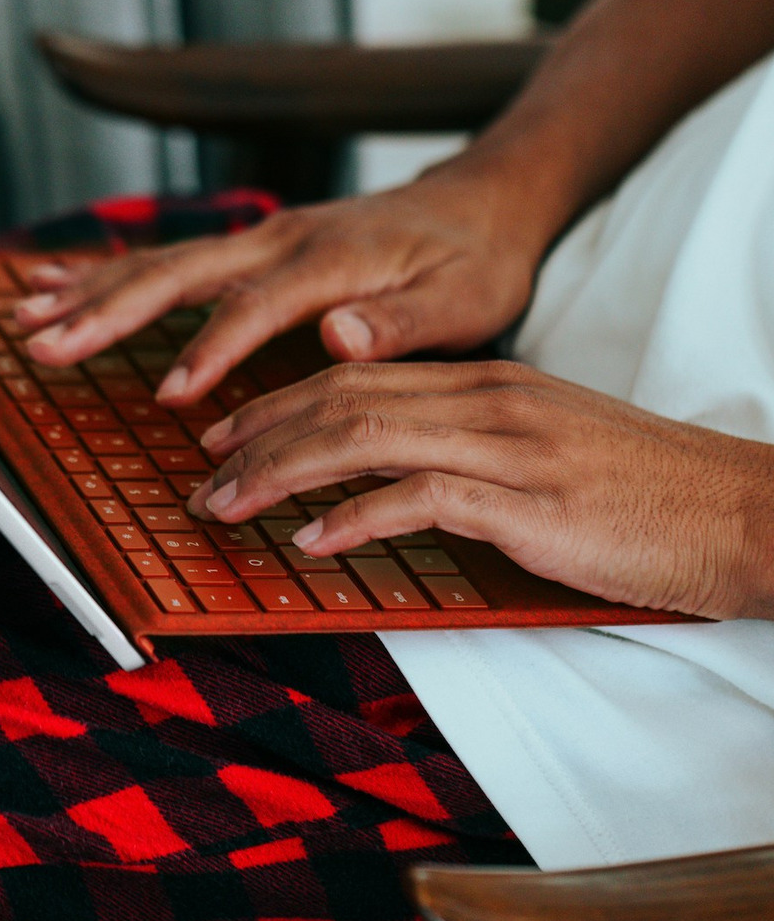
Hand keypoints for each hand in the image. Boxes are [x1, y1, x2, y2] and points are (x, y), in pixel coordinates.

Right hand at [14, 164, 545, 406]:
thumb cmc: (476, 261)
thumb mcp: (465, 300)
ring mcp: (263, 237)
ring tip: (28, 317)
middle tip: (44, 341)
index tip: (171, 397)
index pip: (256, 306)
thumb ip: (402, 322)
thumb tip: (338, 332)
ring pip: (162, 261)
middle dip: (106, 310)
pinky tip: (70, 287)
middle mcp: (283, 240)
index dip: (212, 350)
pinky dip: (116, 274)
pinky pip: (174, 258)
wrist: (482, 202)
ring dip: (91, 290)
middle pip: (179, 271)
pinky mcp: (256, 245)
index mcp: (331, 259)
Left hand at [186, 360, 773, 620]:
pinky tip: (310, 543)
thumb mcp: (545, 451)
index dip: (280, 405)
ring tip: (225, 505)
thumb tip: (398, 481)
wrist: (745, 510)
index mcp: (486, 385)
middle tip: (201, 472)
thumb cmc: (644, 493)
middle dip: (257, 435)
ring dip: (281, 472)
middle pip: (342, 398)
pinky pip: (420, 498)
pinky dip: (355, 518)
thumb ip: (470, 452)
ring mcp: (508, 446)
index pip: (357, 377)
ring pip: (363, 438)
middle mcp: (487, 400)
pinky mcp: (530, 500)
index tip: (229, 435)